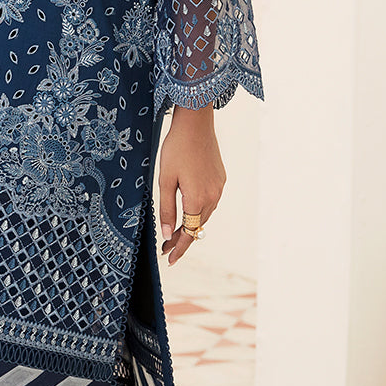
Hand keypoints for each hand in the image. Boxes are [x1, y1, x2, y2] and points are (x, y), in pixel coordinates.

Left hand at [158, 105, 225, 265]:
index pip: (188, 233)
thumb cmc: (176, 149)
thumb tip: (167, 234)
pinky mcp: (220, 179)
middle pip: (197, 227)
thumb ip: (167, 209)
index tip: (169, 260)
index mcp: (196, 200)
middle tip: (166, 248)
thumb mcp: (165, 180)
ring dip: (191, 224)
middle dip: (182, 239)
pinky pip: (210, 202)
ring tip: (175, 231)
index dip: (178, 249)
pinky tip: (188, 210)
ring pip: (204, 215)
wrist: (196, 124)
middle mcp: (212, 197)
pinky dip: (199, 210)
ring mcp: (219, 188)